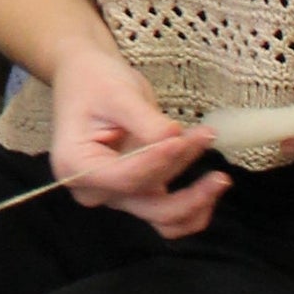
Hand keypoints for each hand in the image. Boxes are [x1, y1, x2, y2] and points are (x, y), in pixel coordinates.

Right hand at [49, 44, 228, 238]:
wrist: (88, 78)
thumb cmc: (94, 82)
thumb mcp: (118, 94)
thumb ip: (146, 121)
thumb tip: (176, 138)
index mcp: (77, 166)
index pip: (127, 176)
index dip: (160, 160)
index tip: (184, 139)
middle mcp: (95, 189)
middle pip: (148, 205)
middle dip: (185, 184)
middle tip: (207, 147)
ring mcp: (117, 195)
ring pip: (164, 216)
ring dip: (195, 199)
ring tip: (217, 173)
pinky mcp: (137, 192)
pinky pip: (169, 214)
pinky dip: (193, 206)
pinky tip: (209, 184)